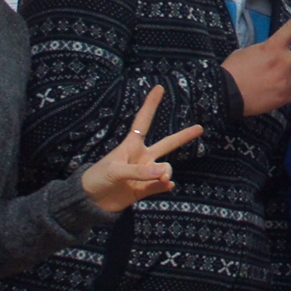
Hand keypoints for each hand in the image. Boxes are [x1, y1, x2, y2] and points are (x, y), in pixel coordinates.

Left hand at [80, 86, 204, 212]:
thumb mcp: (115, 170)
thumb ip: (140, 171)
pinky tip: (167, 186)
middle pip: (167, 144)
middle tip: (200, 128)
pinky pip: (160, 186)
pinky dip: (165, 186)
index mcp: (131, 145)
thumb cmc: (97, 178)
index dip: (151, 104)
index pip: (143, 121)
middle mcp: (141, 157)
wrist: (90, 202)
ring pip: (165, 169)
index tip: (159, 87)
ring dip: (166, 173)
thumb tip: (164, 173)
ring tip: (162, 179)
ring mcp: (145, 174)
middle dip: (183, 136)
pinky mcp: (144, 190)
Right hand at [226, 8, 290, 115]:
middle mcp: (282, 63)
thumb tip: (272, 55)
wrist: (226, 95)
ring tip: (274, 81)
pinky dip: (287, 92)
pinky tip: (274, 92)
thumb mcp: (246, 53)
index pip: (290, 28)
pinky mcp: (285, 97)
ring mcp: (285, 80)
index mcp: (271, 48)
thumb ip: (264, 51)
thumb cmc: (232, 71)